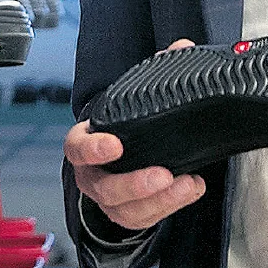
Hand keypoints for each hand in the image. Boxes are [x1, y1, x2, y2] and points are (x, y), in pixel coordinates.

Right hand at [66, 40, 207, 230]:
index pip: (77, 148)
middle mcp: (92, 175)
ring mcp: (109, 199)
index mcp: (84, 144)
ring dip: (158, 201)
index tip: (115, 144)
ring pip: (125, 209)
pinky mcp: (129, 215)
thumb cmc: (121, 127)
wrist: (119, 154)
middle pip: (104, 188)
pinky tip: (190, 190)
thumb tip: (182, 48)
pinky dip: (168, 208)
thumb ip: (155, 72)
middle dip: (134, 184)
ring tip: (186, 185)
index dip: (93, 149)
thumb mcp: (132, 100)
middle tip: (161, 174)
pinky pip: (144, 219)